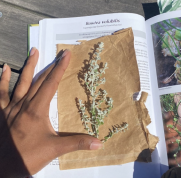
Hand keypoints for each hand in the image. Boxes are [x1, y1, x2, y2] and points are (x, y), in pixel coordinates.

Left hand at [0, 48, 102, 176]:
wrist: (4, 167)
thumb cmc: (28, 157)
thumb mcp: (55, 149)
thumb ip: (77, 143)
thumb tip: (99, 143)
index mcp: (37, 109)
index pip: (51, 84)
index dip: (60, 68)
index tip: (66, 55)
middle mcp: (24, 104)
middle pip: (39, 80)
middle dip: (51, 65)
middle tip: (58, 53)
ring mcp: (11, 107)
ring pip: (21, 82)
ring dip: (28, 66)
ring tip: (34, 51)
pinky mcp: (2, 112)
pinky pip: (1, 93)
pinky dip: (2, 80)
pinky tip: (4, 68)